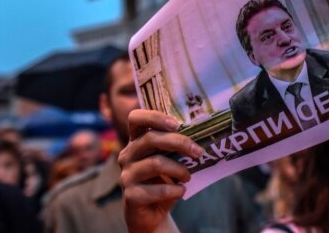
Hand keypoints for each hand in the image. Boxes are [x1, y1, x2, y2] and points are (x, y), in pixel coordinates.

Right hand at [118, 109, 202, 232]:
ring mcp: (126, 175)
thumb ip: (177, 146)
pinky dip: (175, 190)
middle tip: (198, 152)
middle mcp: (127, 155)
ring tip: (189, 176)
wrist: (152, 212)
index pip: (136, 118)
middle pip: (150, 138)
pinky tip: (182, 191)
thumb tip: (202, 134)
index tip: (177, 124)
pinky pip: (158, 190)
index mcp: (136, 141)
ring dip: (179, 169)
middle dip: (179, 142)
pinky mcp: (130, 196)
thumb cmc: (164, 180)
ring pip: (156, 163)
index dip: (155, 117)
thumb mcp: (170, 159)